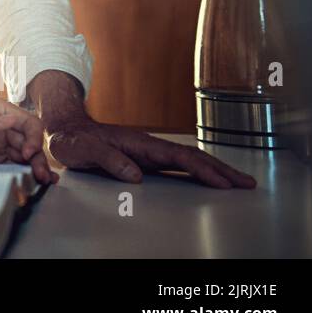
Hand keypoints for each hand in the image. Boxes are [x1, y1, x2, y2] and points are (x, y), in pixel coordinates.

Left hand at [0, 97, 57, 183]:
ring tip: (45, 180)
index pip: (26, 120)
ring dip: (37, 166)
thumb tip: (11, 119)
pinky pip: (14, 165)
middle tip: (42, 174)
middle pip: (30, 140)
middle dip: (39, 156)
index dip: (33, 136)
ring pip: (26, 154)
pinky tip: (37, 181)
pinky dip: (27, 172)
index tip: (27, 152)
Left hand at [44, 114, 256, 188]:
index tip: (223, 183)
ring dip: (214, 170)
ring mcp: (148, 153)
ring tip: (238, 182)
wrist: (64, 130)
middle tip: (248, 183)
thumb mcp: (85, 150)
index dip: (202, 170)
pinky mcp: (144, 159)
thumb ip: (109, 160)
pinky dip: (197, 172)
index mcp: (139, 144)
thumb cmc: (72, 140)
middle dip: (221, 170)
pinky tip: (208, 179)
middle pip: (192, 157)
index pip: (179, 157)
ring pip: (188, 160)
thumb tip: (136, 176)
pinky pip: (177, 166)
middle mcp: (148, 147)